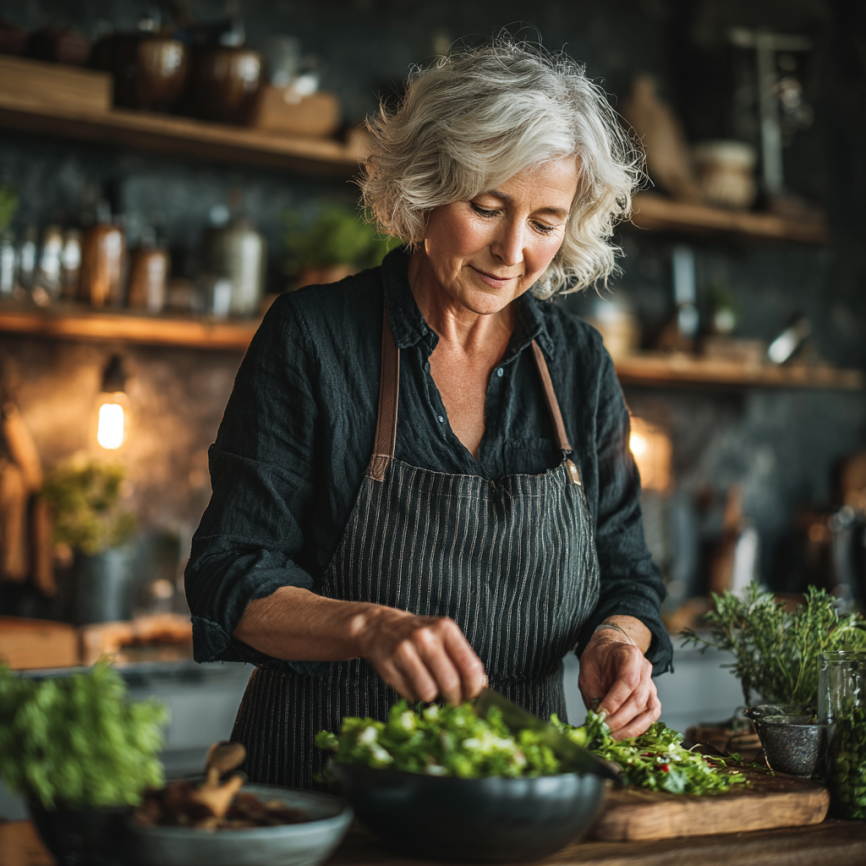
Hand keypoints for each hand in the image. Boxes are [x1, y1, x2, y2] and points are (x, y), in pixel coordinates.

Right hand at [355, 606, 486, 704]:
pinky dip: (416, 697)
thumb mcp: (443, 638)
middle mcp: (426, 637)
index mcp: (446, 628)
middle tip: (453, 701)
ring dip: (434, 699)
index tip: (471, 695)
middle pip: (451, 683)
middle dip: (455, 699)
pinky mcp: (390, 663)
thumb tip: (482, 685)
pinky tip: (414, 685)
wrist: (379, 627)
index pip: (470, 667)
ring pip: (429, 692)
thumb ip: (463, 659)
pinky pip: (411, 694)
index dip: (474, 688)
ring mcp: (406, 649)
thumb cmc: (419, 637)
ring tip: (431, 690)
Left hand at [578, 629, 660, 739]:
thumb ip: (592, 694)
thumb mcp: (588, 671)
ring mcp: (651, 683)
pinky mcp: (651, 696)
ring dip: (632, 727)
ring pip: (649, 710)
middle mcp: (645, 669)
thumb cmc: (598, 658)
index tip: (601, 714)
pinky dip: (641, 727)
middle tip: (604, 729)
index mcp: (630, 655)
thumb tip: (596, 720)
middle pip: (639, 699)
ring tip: (614, 736)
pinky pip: (652, 714)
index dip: (615, 700)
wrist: (608, 649)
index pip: (628, 681)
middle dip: (620, 719)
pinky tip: (626, 733)